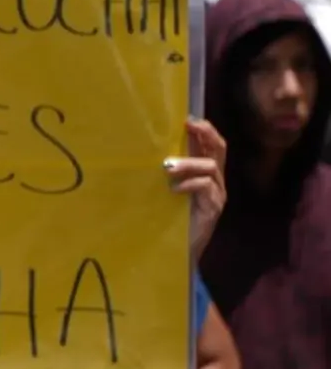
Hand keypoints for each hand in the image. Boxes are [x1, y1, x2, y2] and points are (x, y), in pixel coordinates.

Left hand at [167, 118, 225, 260]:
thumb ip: (166, 171)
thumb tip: (149, 147)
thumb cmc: (167, 217)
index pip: (211, 145)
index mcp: (204, 173)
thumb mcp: (165, 187)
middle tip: (189, 125)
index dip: (204, 129)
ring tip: (168, 167)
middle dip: (206, 134)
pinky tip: (174, 190)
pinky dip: (190, 184)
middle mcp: (215, 181)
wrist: (174, 250)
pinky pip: (206, 188)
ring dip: (189, 163)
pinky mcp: (213, 209)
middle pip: (219, 149)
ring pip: (211, 167)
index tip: (187, 118)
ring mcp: (217, 195)